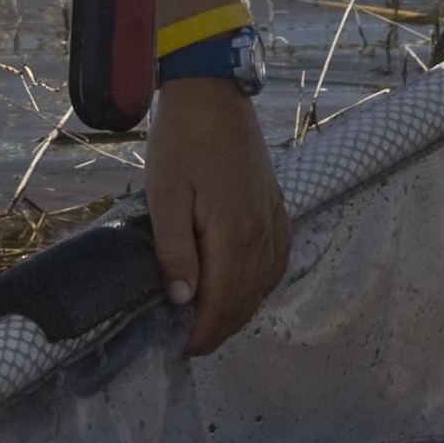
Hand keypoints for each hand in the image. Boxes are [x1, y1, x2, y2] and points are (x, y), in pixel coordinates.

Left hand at [145, 78, 290, 355]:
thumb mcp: (165, 194)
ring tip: (215, 321)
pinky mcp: (277, 204)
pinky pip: (278, 258)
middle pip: (247, 297)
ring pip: (265, 282)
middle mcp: (261, 231)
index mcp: (233, 232)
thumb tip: (183, 300)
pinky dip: (263, 283)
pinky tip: (247, 286)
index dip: (205, 332)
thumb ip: (174, 250)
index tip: (184, 348)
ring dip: (242, 308)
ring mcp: (274, 217)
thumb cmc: (182, 141)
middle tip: (194, 342)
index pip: (223, 300)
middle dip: (222, 327)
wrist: (213, 93)